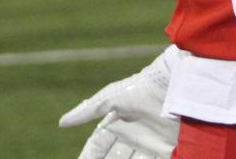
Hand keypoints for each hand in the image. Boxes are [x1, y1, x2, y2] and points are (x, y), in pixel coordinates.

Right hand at [58, 49, 177, 158]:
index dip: (88, 156)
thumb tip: (61, 123)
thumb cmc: (141, 87)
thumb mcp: (111, 98)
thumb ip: (88, 110)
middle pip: (113, 157)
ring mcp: (148, 143)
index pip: (97, 144)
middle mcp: (131, 134)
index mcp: (117, 121)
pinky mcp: (164, 149)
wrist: (174, 85)